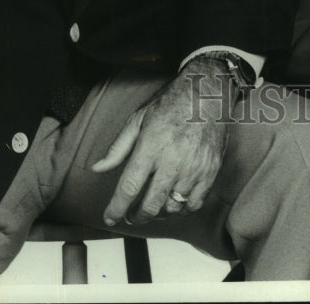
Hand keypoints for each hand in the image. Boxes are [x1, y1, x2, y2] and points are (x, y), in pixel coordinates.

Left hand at [92, 57, 236, 226]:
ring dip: (158, 212)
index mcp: (151, 146)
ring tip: (152, 205)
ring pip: (172, 208)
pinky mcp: (211, 171)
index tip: (110, 217)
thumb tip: (98, 168)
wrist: (208, 92)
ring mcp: (194, 168)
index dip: (116, 209)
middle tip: (130, 215)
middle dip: (136, 216)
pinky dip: (182, 208)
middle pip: (150, 206)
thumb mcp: (139, 119)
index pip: (129, 188)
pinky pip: (194, 204)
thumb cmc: (172, 103)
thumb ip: (118, 148)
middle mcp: (173, 161)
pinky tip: (174, 200)